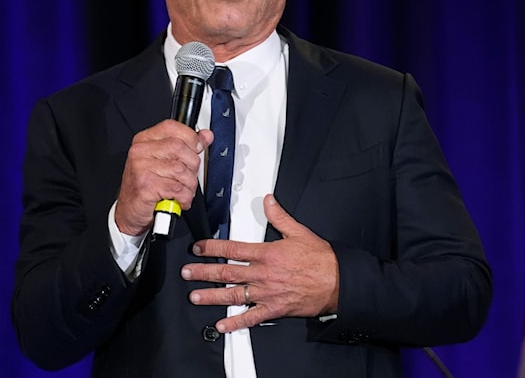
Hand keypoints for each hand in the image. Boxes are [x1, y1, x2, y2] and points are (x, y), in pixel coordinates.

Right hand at [114, 120, 211, 235]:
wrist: (129, 212)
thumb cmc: (146, 186)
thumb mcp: (164, 161)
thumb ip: (186, 146)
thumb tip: (206, 136)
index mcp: (144, 140)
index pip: (172, 127)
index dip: (191, 137)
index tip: (197, 148)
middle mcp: (140, 151)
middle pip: (180, 148)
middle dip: (192, 166)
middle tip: (187, 176)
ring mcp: (141, 168)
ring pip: (181, 170)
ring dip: (189, 185)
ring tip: (182, 190)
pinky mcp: (145, 186)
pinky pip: (177, 188)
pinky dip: (184, 197)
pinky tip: (178, 199)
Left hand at [180, 194, 339, 332]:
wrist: (337, 282)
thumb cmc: (320, 259)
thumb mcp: (299, 232)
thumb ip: (280, 217)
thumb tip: (268, 201)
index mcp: (267, 253)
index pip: (233, 248)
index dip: (212, 247)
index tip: (199, 248)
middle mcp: (263, 274)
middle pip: (227, 272)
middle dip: (204, 272)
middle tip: (187, 272)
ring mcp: (267, 293)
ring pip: (233, 294)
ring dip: (212, 296)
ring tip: (195, 296)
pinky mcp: (274, 309)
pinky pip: (251, 317)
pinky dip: (235, 322)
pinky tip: (222, 324)